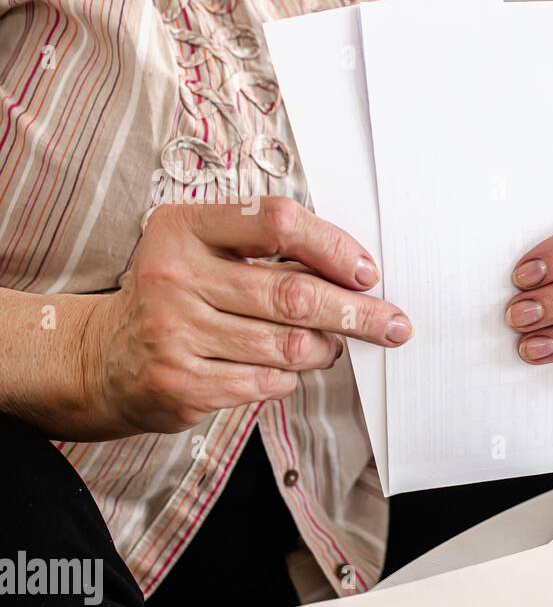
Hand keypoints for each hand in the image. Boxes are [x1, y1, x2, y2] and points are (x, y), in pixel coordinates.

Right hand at [84, 198, 411, 435]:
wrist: (106, 357)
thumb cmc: (177, 296)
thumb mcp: (205, 251)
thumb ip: (269, 252)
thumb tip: (356, 274)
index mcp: (184, 228)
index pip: (278, 223)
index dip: (333, 247)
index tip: (366, 272)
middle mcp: (174, 276)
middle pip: (294, 294)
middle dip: (357, 312)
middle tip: (393, 324)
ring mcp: (174, 332)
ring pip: (288, 345)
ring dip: (324, 348)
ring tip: (329, 346)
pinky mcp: (182, 383)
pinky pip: (267, 382)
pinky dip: (289, 377)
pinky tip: (283, 369)